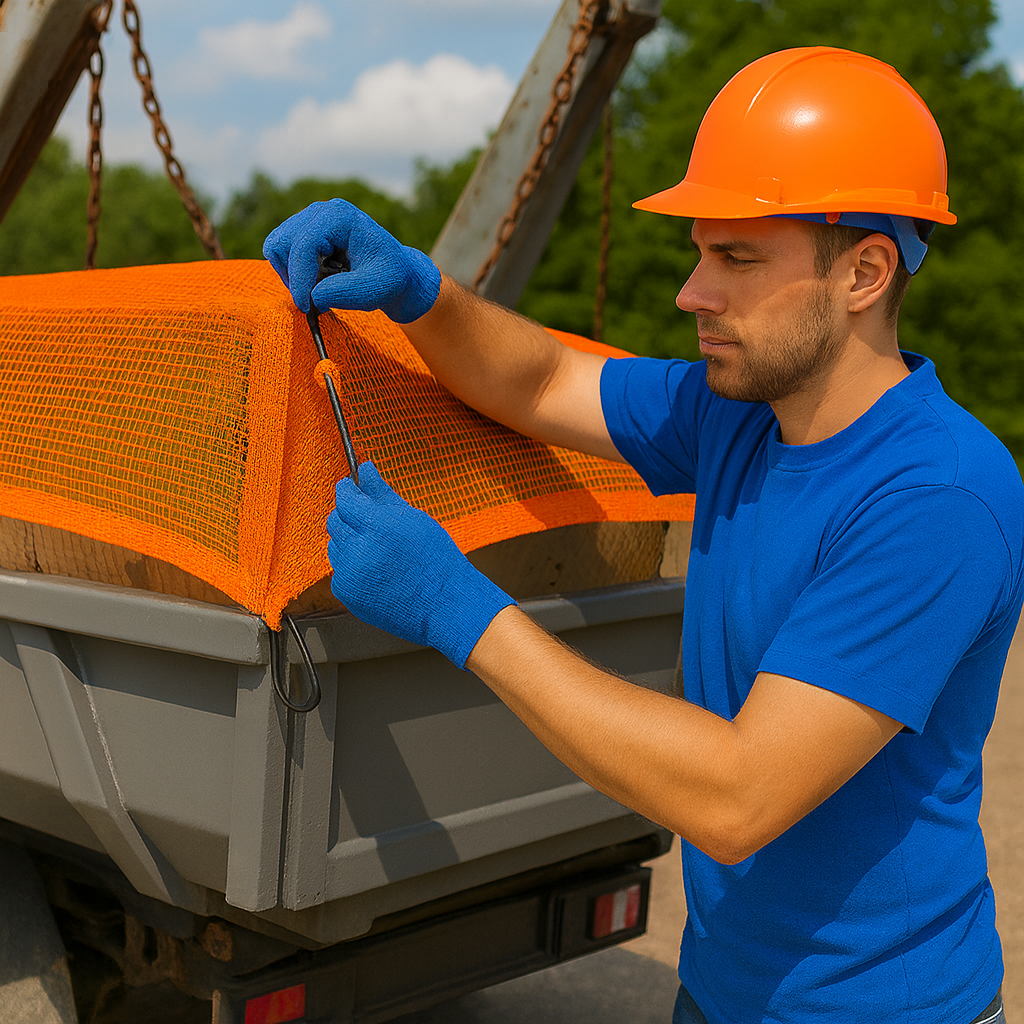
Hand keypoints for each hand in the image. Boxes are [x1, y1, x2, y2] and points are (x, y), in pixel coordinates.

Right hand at [263, 199, 440, 321]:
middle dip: (293, 277)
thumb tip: (313, 296)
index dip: (300, 279)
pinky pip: (283, 255)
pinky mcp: (305, 234)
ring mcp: (310, 220)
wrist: (396, 274)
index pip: (303, 246)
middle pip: (281, 243)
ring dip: (292, 276)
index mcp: (339, 216)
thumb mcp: (374, 289)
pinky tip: (318, 283)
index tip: (307, 306)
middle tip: (312, 301)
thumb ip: (344, 292)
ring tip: (319, 291)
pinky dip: (294, 274)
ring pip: (277, 248)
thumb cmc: (390, 278)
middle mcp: (320, 212)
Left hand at [327, 463, 514, 668]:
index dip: (346, 489)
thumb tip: (365, 469)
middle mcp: (359, 551)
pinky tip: (376, 568)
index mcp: (379, 527)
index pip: (345, 498)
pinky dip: (351, 565)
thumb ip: (383, 493)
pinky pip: (339, 570)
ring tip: (378, 547)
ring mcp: (350, 575)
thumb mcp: (413, 519)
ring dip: (349, 539)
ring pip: (335, 545)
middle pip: (335, 520)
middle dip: (347, 514)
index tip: (350, 485)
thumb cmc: (436, 561)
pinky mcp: (346, 594)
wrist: (444, 605)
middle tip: (367, 516)